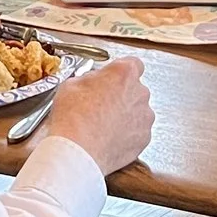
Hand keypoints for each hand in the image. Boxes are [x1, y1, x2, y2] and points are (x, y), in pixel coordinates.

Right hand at [43, 56, 153, 176]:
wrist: (79, 152)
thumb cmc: (73, 118)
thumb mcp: (71, 85)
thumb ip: (90, 78)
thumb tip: (92, 82)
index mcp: (123, 73)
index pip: (133, 64)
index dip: (120, 72)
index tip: (112, 78)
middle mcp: (140, 92)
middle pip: (134, 88)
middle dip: (121, 94)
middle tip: (100, 104)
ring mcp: (145, 117)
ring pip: (137, 111)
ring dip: (125, 115)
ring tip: (103, 124)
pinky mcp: (144, 138)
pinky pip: (137, 131)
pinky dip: (127, 134)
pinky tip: (108, 137)